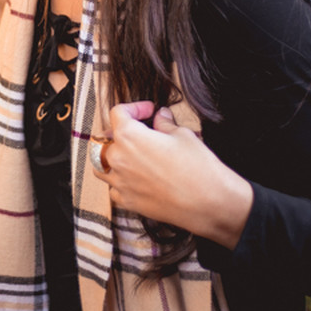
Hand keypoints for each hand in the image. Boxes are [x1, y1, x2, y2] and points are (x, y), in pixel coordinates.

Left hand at [93, 101, 253, 249]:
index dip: (135, 108)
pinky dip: (120, 181)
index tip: (148, 111)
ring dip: (113, 157)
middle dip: (124, 132)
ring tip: (132, 155)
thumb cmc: (197, 167)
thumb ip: (164, 123)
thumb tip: (161, 117)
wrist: (208, 202)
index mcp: (128, 136)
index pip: (118, 112)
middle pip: (107, 138)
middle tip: (142, 132)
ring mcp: (120, 182)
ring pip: (102, 165)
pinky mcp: (127, 201)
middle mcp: (118, 159)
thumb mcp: (182, 134)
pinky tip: (137, 178)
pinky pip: (113, 188)